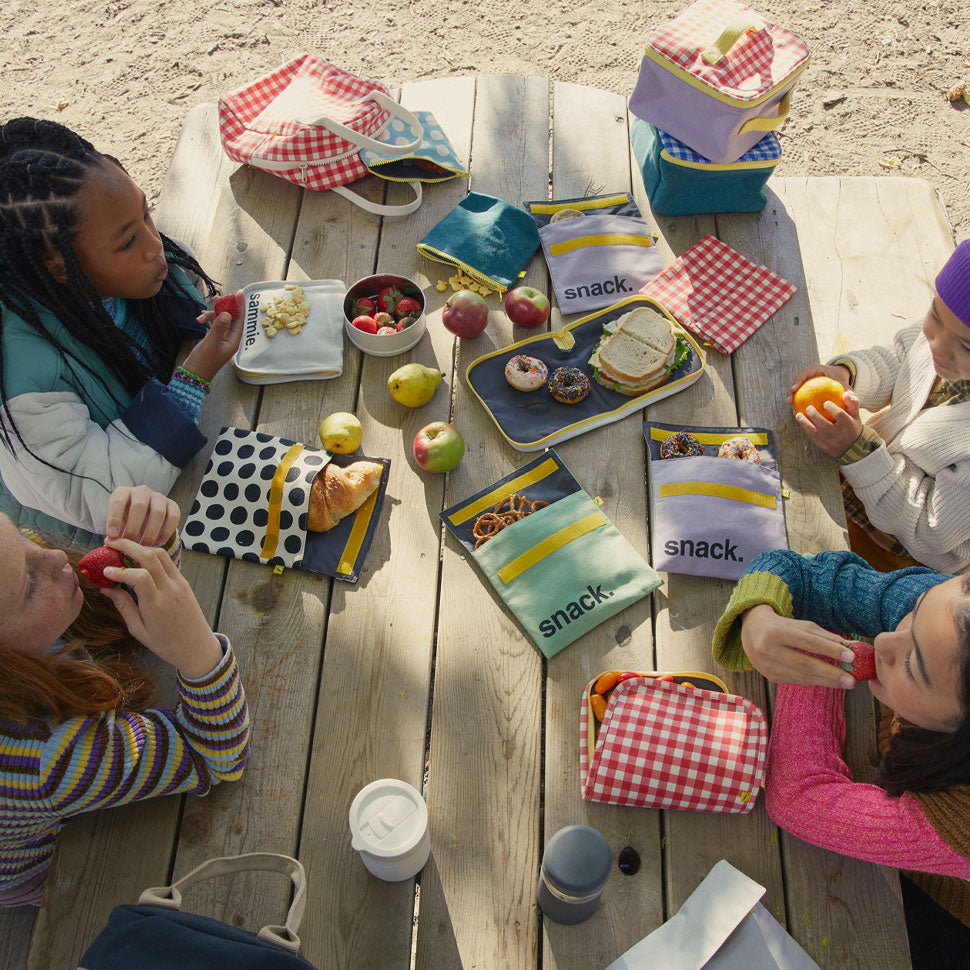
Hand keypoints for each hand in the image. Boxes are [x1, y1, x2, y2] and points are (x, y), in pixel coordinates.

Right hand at [100, 538, 221, 678]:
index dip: (120, 570)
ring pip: (161, 554)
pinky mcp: (184, 582)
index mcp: (157, 604)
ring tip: (122, 547)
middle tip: (109, 543)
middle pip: (151, 556)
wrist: (196, 646)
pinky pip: (168, 561)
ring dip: (141, 546)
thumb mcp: (139, 629)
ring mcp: (180, 583)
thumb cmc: (165, 643)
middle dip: (128, 545)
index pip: (140, 576)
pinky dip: (152, 554)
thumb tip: (105, 588)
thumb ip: (123, 606)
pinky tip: (139, 556)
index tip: (104, 571)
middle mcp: (170, 589)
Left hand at [104, 485, 179, 546]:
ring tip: (145, 546)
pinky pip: (174, 516)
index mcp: (123, 493)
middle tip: (131, 544)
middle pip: (139, 506)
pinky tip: (158, 542)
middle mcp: (141, 491)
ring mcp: (159, 497)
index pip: (118, 501)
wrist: (144, 517)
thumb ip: (113, 532)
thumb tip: (111, 542)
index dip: (114, 518)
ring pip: (158, 512)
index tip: (112, 536)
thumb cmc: (126, 521)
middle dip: (134, 528)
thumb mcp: (116, 524)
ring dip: (151, 532)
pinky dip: (166, 532)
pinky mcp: (172, 505)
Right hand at [182, 288, 243, 381]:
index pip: (240, 320)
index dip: (240, 306)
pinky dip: (208, 321)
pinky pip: (214, 325)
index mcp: (233, 341)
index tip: (239, 292)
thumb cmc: (202, 362)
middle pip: (231, 318)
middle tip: (217, 299)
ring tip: (201, 316)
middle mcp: (230, 340)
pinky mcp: (214, 339)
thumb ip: (218, 328)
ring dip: (212, 315)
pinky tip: (199, 320)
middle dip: (224, 308)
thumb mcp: (210, 343)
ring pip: (221, 320)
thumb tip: (227, 314)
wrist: (192, 375)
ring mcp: (222, 339)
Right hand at [740, 604, 858, 687]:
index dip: (831, 650)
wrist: (751, 631)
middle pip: (804, 664)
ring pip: (801, 676)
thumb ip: (825, 636)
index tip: (851, 657)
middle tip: (852, 680)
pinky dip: (815, 681)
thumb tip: (853, 647)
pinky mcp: (769, 676)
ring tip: (845, 683)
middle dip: (831, 673)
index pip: (809, 642)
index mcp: (777, 631)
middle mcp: (768, 649)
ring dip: (826, 681)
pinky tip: (828, 682)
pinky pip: (796, 680)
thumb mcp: (801, 626)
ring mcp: (767, 665)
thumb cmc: (782, 626)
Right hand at [786, 363, 851, 405]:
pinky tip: (799, 414)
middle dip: (791, 392)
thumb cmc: (839, 379)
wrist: (837, 376)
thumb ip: (847, 388)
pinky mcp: (804, 388)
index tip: (795, 388)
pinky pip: (799, 396)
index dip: (797, 380)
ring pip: (795, 390)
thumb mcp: (844, 383)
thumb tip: (850, 396)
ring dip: (792, 399)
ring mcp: (804, 382)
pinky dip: (798, 404)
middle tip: (789, 401)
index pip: (803, 373)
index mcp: (815, 369)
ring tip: (793, 410)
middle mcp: (807, 375)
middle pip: (796, 382)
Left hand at [794, 388, 862, 457]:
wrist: (850, 447)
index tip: (825, 402)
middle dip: (815, 416)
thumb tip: (845, 393)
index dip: (832, 408)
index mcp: (848, 425)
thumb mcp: (855, 415)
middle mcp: (838, 434)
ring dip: (804, 423)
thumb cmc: (851, 425)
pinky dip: (804, 428)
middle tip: (808, 407)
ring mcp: (829, 441)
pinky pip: (811, 437)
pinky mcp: (822, 446)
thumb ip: (852, 403)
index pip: (840, 415)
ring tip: (798, 414)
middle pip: (825, 425)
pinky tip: (799, 420)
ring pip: (814, 433)